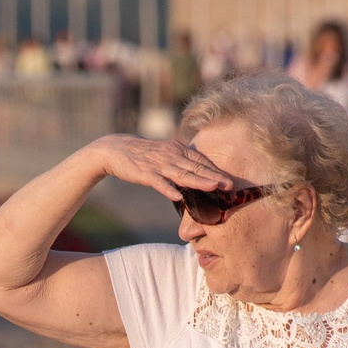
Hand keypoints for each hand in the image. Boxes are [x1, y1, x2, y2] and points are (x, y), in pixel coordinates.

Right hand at [93, 133, 235, 203]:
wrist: (116, 149)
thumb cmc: (143, 155)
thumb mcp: (165, 154)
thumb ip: (180, 162)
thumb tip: (197, 173)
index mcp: (177, 150)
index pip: (201, 161)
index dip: (216, 171)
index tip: (231, 180)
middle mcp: (171, 155)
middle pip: (196, 167)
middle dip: (215, 177)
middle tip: (231, 185)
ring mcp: (158, 164)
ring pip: (182, 174)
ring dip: (199, 181)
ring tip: (214, 187)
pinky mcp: (145, 173)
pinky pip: (159, 183)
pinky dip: (168, 190)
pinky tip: (178, 197)